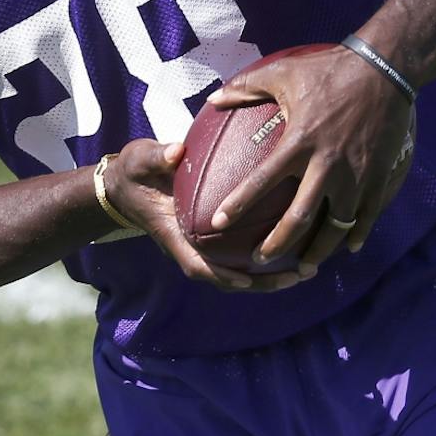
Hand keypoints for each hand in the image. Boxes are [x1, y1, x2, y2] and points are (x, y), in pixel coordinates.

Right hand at [103, 138, 309, 292]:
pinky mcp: (214, 237)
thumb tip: (176, 152)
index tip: (248, 280)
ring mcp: (203, 245)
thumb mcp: (140, 161)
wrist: (127, 183)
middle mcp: (192, 247)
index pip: (198, 265)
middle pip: (228, 278)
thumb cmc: (136, 173)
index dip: (223, 276)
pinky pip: (242, 252)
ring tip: (308, 269)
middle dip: (263, 283)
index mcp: (174, 235)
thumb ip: (157, 158)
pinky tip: (297, 242)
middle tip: (298, 276)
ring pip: (239, 271)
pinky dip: (267, 255)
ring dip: (271, 275)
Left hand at [208, 44, 416, 272]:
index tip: (219, 223)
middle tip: (262, 259)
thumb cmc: (330, 69)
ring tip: (305, 266)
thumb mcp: (283, 72)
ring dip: (319, 250)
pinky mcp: (379, 176)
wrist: (386, 69)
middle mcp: (326, 166)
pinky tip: (347, 248)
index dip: (238, 204)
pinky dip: (357, 235)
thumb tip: (212, 101)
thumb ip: (245, 87)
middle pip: (300, 218)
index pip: (261, 181)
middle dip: (278, 243)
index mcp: (299, 143)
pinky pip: (367, 215)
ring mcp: (355, 175)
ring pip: (336, 226)